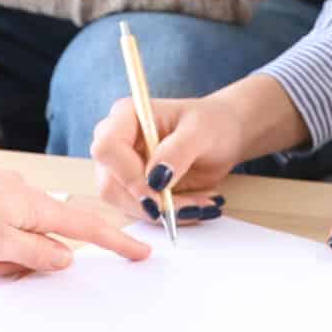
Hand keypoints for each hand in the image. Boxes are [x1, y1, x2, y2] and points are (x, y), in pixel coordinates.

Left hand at [0, 140, 150, 277]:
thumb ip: (37, 254)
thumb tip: (67, 257)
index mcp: (36, 207)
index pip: (87, 228)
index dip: (116, 243)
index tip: (141, 253)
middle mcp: (25, 198)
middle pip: (44, 242)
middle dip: (22, 264)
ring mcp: (2, 199)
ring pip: (15, 243)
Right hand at [86, 82, 276, 226]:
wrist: (225, 135)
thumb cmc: (212, 122)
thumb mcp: (201, 131)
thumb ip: (177, 151)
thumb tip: (155, 179)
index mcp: (126, 116)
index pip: (107, 148)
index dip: (127, 174)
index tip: (158, 192)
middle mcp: (117, 142)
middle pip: (110, 184)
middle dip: (152, 201)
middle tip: (193, 206)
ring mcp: (122, 168)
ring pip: (125, 204)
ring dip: (166, 212)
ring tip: (202, 204)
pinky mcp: (134, 190)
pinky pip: (142, 212)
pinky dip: (171, 215)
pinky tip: (197, 204)